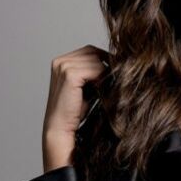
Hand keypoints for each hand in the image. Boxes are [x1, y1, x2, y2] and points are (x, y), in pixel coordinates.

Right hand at [41, 44, 108, 170]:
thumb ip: (96, 72)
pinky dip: (103, 78)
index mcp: (62, 62)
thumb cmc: (76, 111)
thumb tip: (119, 62)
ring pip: (96, 59)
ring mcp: (63, 66)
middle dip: (107, 64)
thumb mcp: (88, 87)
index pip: (90, 51)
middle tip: (116, 79)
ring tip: (106, 88)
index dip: (105, 60)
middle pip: (94, 52)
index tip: (117, 72)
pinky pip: (96, 69)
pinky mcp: (70, 74)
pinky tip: (101, 91)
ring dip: (106, 72)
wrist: (61, 129)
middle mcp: (60, 61)